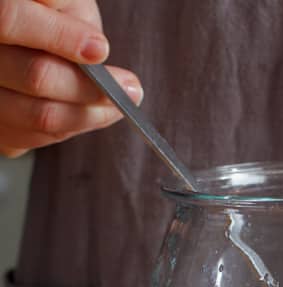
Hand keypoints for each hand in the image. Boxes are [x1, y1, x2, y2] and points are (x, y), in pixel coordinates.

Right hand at [0, 0, 142, 157]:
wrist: (23, 42)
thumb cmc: (46, 14)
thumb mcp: (59, 1)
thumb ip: (67, 12)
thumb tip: (93, 47)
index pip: (10, 20)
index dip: (58, 36)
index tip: (101, 49)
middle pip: (34, 77)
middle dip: (91, 86)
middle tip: (130, 87)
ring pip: (41, 115)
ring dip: (92, 114)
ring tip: (121, 103)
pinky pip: (40, 138)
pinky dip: (75, 126)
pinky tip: (92, 112)